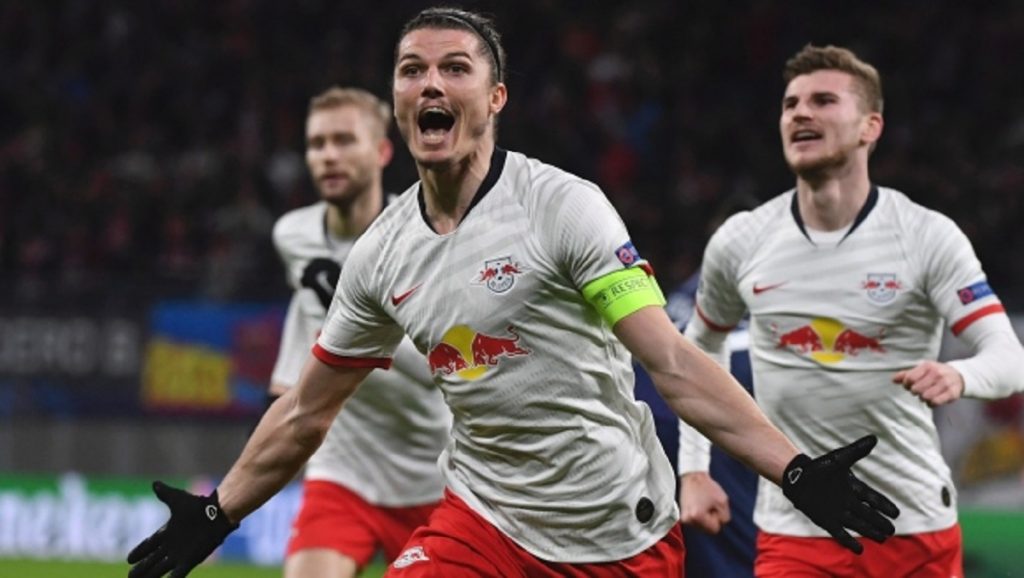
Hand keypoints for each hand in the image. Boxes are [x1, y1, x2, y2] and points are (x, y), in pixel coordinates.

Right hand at [127, 481, 238, 577]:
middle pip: (152, 560)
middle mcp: (173, 545)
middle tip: (129, 577)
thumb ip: (165, 494)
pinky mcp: (191, 560)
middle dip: (141, 569)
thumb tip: (154, 483)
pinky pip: (179, 573)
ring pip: (161, 568)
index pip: (150, 544)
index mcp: (168, 532)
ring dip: (150, 575)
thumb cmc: (200, 506)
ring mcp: (181, 554)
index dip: (140, 551)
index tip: (129, 559)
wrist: (218, 513)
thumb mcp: (178, 499)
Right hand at [679, 472, 730, 533]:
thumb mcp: (723, 502)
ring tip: (702, 503)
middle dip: (711, 519)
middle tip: (707, 504)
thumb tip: (719, 525)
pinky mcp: (682, 516)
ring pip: (702, 526)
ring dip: (705, 517)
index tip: (712, 506)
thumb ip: (724, 517)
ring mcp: (683, 519)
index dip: (717, 518)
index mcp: (697, 516)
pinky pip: (696, 522)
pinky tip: (698, 505)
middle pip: (707, 530)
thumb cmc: (707, 487)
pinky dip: (699, 516)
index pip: (715, 529)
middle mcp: (687, 520)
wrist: (693, 477)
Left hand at [782, 435, 899, 553]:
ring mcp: (837, 512)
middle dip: (879, 522)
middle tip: (892, 530)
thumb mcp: (839, 459)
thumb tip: (874, 438)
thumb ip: (856, 451)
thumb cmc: (818, 467)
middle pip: (868, 514)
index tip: (896, 512)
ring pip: (858, 524)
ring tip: (883, 538)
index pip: (873, 498)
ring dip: (870, 531)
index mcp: (853, 487)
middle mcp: (848, 502)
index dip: (884, 505)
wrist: (796, 476)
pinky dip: (849, 541)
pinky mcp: (826, 520)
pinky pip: (840, 533)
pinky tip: (859, 550)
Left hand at [892, 361, 964, 406]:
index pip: (910, 378)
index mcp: (927, 366)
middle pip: (916, 389)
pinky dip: (931, 404)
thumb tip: (893, 380)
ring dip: (923, 398)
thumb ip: (907, 374)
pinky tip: (932, 400)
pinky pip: (935, 402)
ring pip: (925, 397)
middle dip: (915, 392)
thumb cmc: (935, 373)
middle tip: (919, 391)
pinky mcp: (952, 393)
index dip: (906, 385)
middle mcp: (937, 373)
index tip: (909, 386)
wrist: (958, 376)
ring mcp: (945, 383)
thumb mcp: (922, 370)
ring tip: (926, 395)